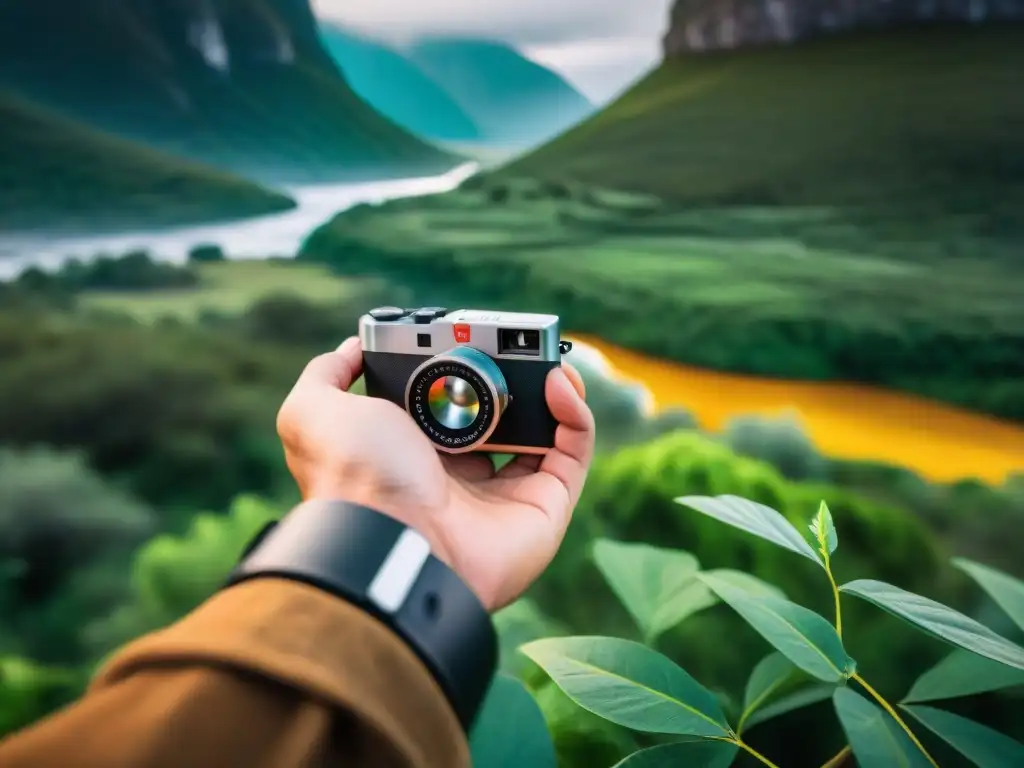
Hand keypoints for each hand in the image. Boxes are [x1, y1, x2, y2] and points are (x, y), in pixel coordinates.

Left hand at [276, 337, 594, 610]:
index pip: (450, 404)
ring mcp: (507, 495)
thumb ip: (326, 376)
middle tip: (521, 343)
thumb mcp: (313, 412)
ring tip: (550, 356)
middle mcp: (462, 476)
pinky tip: (559, 382)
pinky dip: (576, 414)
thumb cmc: (353, 474)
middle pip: (504, 414)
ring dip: (556, 389)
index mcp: (414, 455)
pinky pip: (573, 452)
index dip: (466, 367)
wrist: (391, 536)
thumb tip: (352, 348)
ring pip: (547, 432)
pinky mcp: (546, 507)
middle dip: (518, 375)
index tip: (473, 337)